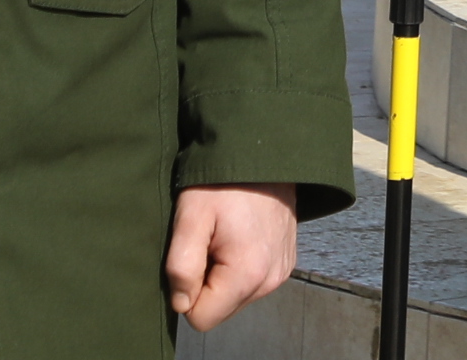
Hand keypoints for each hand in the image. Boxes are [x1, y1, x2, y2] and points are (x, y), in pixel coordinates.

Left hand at [166, 182, 301, 328]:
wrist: (264, 150)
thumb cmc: (223, 182)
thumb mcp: (191, 217)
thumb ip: (181, 266)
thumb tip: (181, 304)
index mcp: (248, 273)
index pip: (202, 317)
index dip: (186, 291)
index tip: (192, 253)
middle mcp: (270, 280)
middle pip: (220, 309)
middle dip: (206, 283)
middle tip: (206, 241)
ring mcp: (281, 272)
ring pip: (235, 297)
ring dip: (222, 275)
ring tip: (222, 235)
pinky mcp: (285, 263)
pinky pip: (251, 283)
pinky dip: (239, 267)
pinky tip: (238, 235)